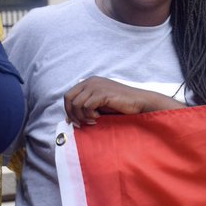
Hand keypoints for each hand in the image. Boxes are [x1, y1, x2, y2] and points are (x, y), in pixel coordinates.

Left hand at [63, 77, 184, 125]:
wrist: (138, 101)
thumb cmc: (120, 104)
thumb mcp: (99, 104)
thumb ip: (85, 107)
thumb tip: (68, 119)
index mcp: (89, 82)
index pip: (68, 95)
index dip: (68, 110)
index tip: (74, 121)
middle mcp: (91, 81)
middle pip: (68, 98)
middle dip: (72, 113)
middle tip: (81, 123)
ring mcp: (96, 86)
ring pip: (76, 104)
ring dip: (83, 116)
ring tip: (93, 120)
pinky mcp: (102, 93)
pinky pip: (87, 107)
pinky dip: (90, 115)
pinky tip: (99, 117)